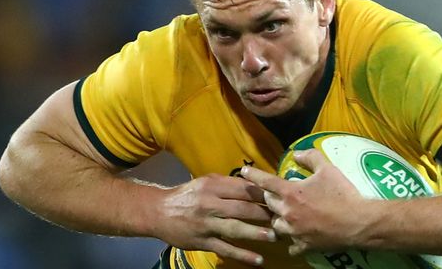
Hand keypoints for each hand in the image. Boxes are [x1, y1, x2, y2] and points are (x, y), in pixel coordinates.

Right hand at [155, 173, 275, 265]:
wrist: (158, 211)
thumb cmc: (188, 195)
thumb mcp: (206, 182)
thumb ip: (229, 184)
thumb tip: (256, 185)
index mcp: (213, 185)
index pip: (243, 189)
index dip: (263, 194)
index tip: (279, 198)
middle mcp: (210, 203)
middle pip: (243, 208)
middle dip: (265, 213)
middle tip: (283, 218)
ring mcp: (206, 224)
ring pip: (235, 228)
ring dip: (257, 233)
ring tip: (275, 236)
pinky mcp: (202, 242)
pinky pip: (225, 248)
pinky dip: (243, 255)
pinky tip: (258, 259)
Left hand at [241, 149, 368, 255]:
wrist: (358, 222)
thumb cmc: (342, 193)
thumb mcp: (328, 168)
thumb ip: (310, 157)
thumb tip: (296, 153)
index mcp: (291, 192)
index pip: (266, 181)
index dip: (253, 175)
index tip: (244, 172)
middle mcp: (287, 212)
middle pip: (269, 203)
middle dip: (270, 197)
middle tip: (276, 193)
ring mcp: (294, 231)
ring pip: (275, 225)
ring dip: (278, 218)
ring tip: (285, 214)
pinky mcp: (303, 245)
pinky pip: (290, 245)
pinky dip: (291, 240)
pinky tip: (296, 236)